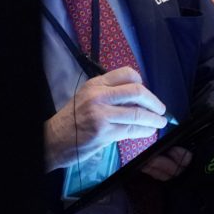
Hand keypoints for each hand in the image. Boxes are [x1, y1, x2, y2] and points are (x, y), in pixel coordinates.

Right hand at [44, 66, 167, 170]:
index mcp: (95, 84)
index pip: (127, 74)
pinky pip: (131, 130)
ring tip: (160, 122)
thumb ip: (109, 94)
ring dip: (154, 119)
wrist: (52, 140)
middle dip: (154, 101)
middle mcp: (99, 96)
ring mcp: (101, 114)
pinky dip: (145, 131)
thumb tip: (138, 97)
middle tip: (161, 109)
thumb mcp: (87, 97)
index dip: (142, 83)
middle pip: (137, 92)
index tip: (147, 93)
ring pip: (137, 113)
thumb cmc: (71, 120)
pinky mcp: (103, 132)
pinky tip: (149, 131)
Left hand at [139, 106, 213, 180]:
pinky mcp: (179, 167)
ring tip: (142, 161)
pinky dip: (155, 169)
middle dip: (164, 166)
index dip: (184, 158)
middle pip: (178, 171)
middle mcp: (199, 169)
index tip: (174, 150)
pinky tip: (143, 163)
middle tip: (150, 159)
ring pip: (169, 174)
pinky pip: (165, 172)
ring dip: (156, 169)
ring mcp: (188, 170)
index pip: (196, 163)